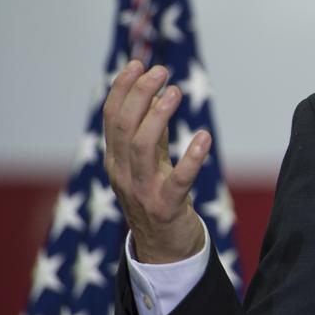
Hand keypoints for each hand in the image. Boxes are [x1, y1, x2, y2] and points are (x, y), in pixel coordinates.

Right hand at [103, 59, 208, 262]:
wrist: (164, 250)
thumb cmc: (158, 198)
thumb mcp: (151, 163)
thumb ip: (153, 132)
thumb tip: (158, 94)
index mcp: (116, 160)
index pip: (111, 119)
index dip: (122, 90)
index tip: (137, 64)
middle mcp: (123, 174)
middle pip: (123, 128)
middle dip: (138, 95)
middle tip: (160, 72)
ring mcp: (142, 192)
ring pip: (142, 148)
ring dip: (158, 117)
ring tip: (175, 93)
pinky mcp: (166, 208)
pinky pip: (178, 180)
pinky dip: (191, 158)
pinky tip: (203, 137)